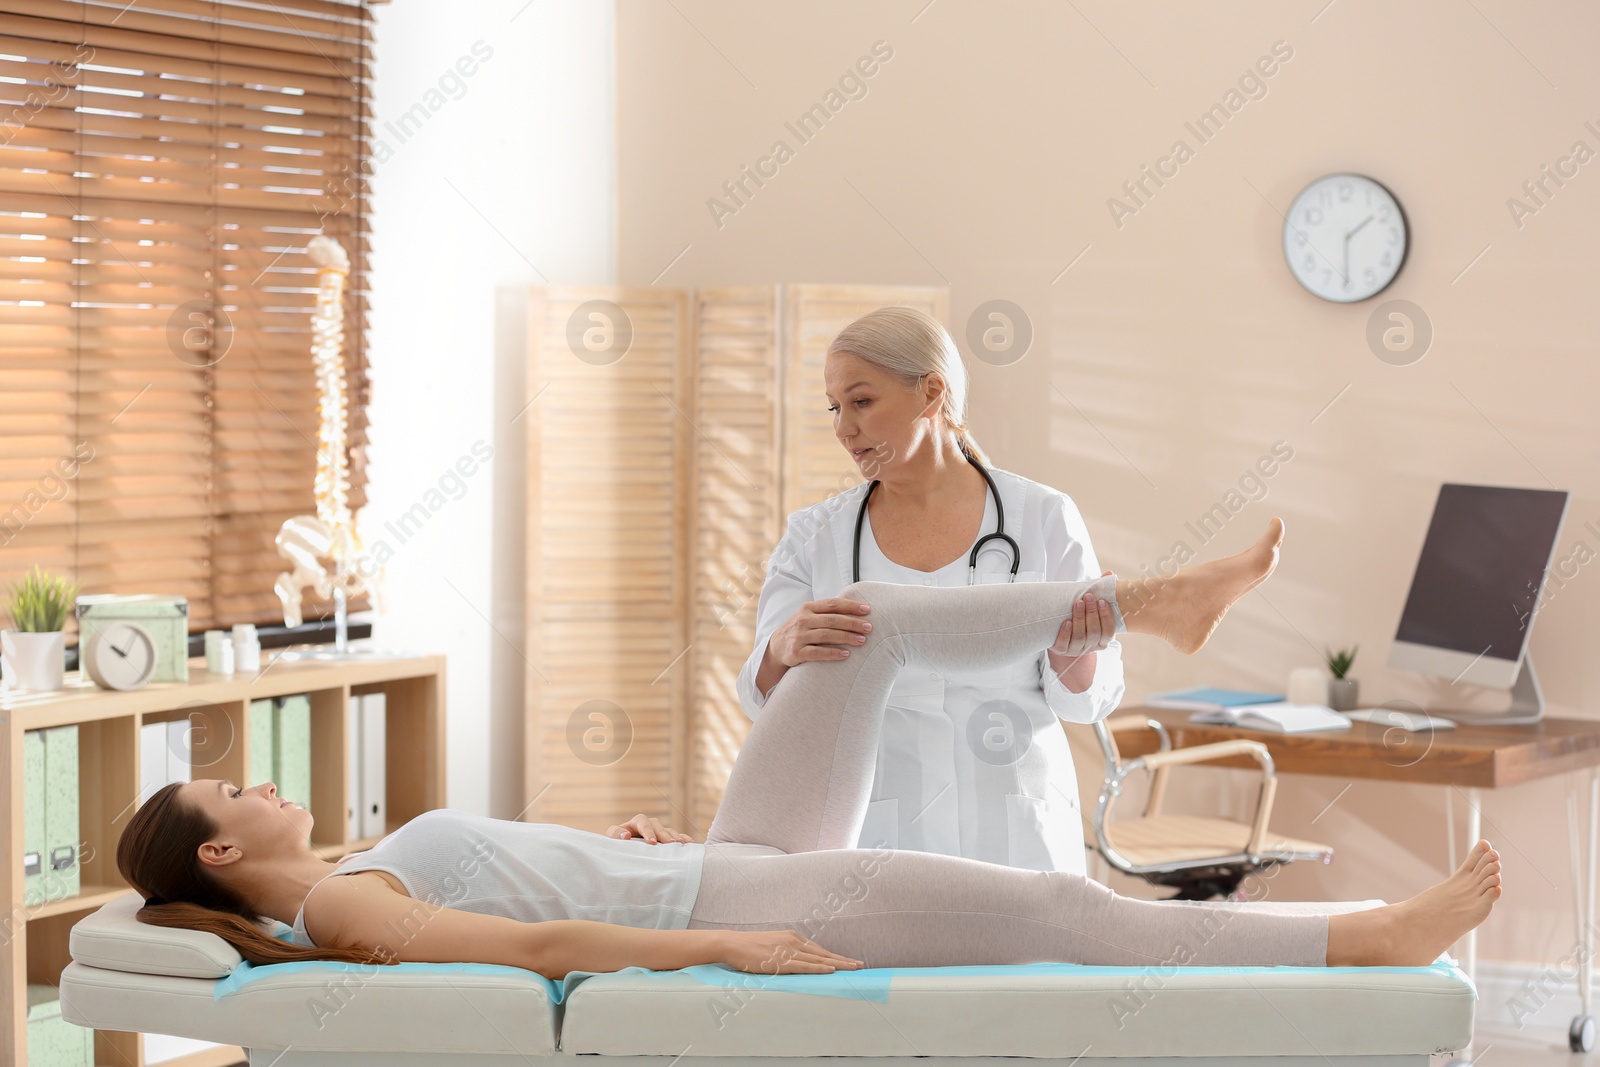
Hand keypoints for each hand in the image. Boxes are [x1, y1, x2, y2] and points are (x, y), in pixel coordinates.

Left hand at [605, 814, 692, 843]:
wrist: (623, 851)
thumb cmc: (617, 844)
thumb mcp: (612, 838)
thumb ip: (616, 834)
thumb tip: (625, 836)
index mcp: (635, 823)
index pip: (642, 822)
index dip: (648, 831)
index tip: (652, 842)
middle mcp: (649, 825)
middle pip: (658, 826)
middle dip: (664, 835)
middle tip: (670, 844)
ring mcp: (659, 831)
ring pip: (668, 831)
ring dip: (675, 837)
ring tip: (681, 844)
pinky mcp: (666, 839)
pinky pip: (676, 837)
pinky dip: (683, 839)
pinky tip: (690, 843)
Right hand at [718, 929, 863, 973]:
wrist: (732, 944)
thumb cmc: (749, 948)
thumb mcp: (772, 947)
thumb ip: (786, 954)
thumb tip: (796, 963)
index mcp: (793, 938)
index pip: (819, 950)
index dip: (836, 957)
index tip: (850, 961)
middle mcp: (794, 942)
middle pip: (824, 954)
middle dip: (843, 960)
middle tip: (860, 965)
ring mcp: (788, 950)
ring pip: (819, 959)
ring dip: (838, 964)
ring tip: (853, 968)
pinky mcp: (781, 961)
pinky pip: (804, 966)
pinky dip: (819, 968)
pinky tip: (831, 970)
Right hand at [766, 597, 872, 666]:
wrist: (775, 648)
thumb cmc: (800, 631)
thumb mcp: (809, 617)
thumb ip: (827, 612)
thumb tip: (857, 609)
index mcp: (808, 608)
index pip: (833, 604)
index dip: (851, 606)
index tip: (867, 610)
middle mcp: (803, 620)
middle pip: (832, 620)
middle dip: (853, 623)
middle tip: (869, 628)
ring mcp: (799, 636)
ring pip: (827, 635)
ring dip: (846, 637)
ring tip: (862, 641)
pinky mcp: (796, 652)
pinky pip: (817, 652)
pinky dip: (833, 653)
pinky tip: (846, 654)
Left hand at [1050, 571, 1114, 657]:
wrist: (1060, 632)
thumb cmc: (1081, 616)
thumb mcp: (1091, 605)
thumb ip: (1100, 591)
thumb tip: (1109, 574)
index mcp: (1103, 639)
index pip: (1108, 631)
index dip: (1106, 616)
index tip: (1102, 600)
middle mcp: (1091, 647)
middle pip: (1094, 632)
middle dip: (1092, 613)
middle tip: (1087, 597)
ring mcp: (1076, 650)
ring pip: (1080, 637)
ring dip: (1079, 619)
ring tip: (1077, 603)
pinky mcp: (1062, 650)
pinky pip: (1065, 645)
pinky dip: (1066, 634)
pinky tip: (1066, 622)